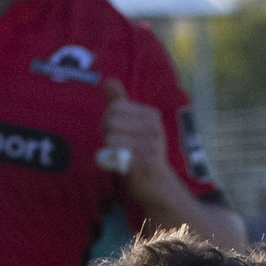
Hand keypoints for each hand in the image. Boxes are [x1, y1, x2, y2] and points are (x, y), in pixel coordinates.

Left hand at [99, 78, 184, 209]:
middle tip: (120, 147)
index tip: (119, 133)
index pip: (114, 108)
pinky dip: (113, 162)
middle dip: (108, 134)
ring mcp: (152, 145)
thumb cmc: (141, 152)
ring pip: (110, 138)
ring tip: (123, 156)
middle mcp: (154, 128)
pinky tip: (124, 166)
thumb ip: (120, 102)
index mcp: (151, 115)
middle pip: (111, 121)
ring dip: (110, 150)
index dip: (109, 121)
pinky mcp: (146, 163)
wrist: (157, 185)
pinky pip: (115, 155)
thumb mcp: (131, 124)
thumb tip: (109, 79)